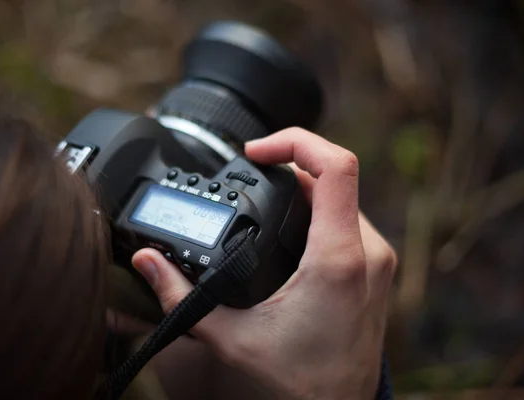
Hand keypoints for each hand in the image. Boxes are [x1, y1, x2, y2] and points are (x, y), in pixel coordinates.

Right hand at [131, 128, 396, 399]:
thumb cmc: (298, 382)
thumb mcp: (230, 337)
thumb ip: (181, 296)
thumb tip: (147, 262)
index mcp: (338, 260)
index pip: (336, 165)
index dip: (295, 140)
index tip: (257, 152)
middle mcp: (368, 252)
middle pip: (333, 175)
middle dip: (290, 164)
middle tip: (252, 172)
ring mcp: (376, 259)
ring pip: (342, 195)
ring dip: (304, 185)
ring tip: (266, 194)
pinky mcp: (375, 268)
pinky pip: (348, 216)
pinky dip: (317, 207)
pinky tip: (289, 222)